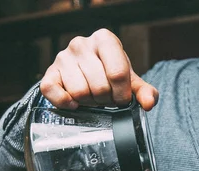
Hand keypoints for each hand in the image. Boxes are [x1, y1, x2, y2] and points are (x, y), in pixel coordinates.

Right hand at [40, 28, 158, 109]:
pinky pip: (52, 92)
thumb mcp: (130, 80)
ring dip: (89, 102)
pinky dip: (65, 103)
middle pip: (99, 86)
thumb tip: (149, 103)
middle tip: (106, 98)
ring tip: (92, 97)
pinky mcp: (49, 72)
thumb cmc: (110, 73)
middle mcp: (81, 43)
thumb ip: (145, 91)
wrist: (87, 72)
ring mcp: (63, 57)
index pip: (118, 73)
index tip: (121, 99)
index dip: (122, 94)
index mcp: (105, 39)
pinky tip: (75, 102)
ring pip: (79, 92)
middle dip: (106, 99)